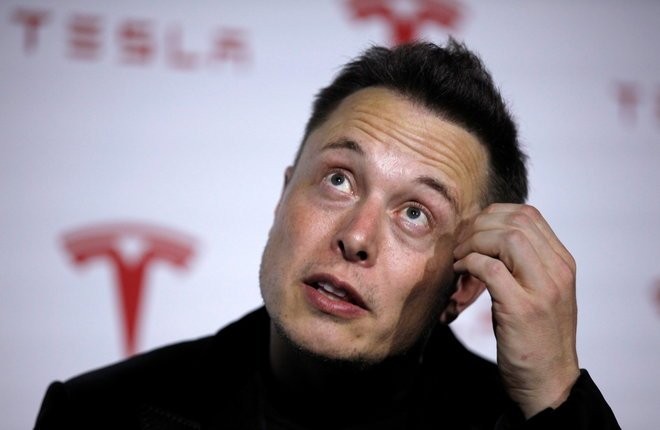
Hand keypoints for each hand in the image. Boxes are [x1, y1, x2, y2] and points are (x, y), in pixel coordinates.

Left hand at [453, 203, 579, 417]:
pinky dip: (469, 264)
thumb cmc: (536, 336)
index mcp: (562, 263)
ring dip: (473, 243)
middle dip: (479, 226)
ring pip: (506, 239)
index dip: (492, 215)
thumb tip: (487, 232)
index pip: (528, 214)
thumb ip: (525, 262)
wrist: (549, 382)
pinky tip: (460, 272)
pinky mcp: (523, 309)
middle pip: (515, 221)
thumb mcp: (538, 291)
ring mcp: (543, 290)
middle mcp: (558, 271)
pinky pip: (491, 269)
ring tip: (459, 258)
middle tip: (460, 244)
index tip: (472, 231)